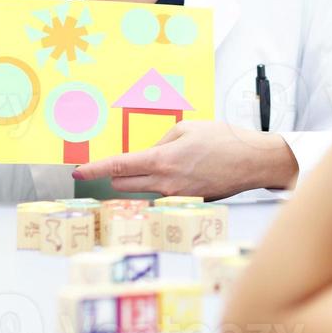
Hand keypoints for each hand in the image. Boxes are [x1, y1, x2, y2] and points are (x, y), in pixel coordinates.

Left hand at [71, 121, 298, 199]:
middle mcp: (165, 184)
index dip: (94, 169)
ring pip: (144, 190)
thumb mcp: (187, 129)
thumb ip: (161, 142)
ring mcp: (176, 198)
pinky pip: (165, 194)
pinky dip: (164, 184)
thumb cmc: (224, 140)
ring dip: (141, 180)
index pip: (119, 166)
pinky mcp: (188, 204)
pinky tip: (183, 171)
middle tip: (111, 166)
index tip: (77, 171)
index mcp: (162, 161)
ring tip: (159, 165)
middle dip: (114, 175)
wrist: (253, 162)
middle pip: (125, 184)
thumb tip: (149, 155)